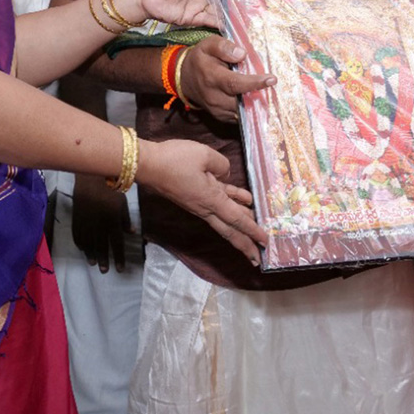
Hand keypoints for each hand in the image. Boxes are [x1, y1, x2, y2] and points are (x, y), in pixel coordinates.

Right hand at [71, 173, 131, 272]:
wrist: (91, 177)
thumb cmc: (111, 187)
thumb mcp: (123, 202)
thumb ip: (126, 219)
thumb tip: (132, 233)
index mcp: (112, 220)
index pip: (117, 243)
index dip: (119, 257)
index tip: (120, 269)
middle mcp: (98, 223)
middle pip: (101, 246)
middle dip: (104, 259)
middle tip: (105, 271)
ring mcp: (86, 221)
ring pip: (88, 243)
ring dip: (90, 254)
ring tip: (93, 264)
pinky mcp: (76, 217)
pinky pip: (77, 234)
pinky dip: (80, 244)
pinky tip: (83, 250)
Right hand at [137, 138, 267, 264]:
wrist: (147, 164)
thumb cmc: (175, 160)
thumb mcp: (204, 155)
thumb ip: (222, 166)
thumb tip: (225, 175)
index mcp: (211, 200)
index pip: (238, 220)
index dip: (253, 231)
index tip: (266, 242)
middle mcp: (206, 208)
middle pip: (230, 231)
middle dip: (245, 245)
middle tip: (258, 259)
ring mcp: (200, 204)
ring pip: (225, 219)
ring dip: (241, 228)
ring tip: (254, 235)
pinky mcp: (195, 197)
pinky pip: (218, 203)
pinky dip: (233, 203)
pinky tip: (245, 200)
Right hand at [177, 35, 274, 122]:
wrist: (185, 78)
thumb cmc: (200, 59)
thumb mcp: (207, 45)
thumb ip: (224, 47)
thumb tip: (242, 54)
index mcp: (211, 77)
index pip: (235, 83)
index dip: (254, 83)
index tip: (272, 79)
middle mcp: (214, 97)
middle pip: (242, 100)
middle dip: (260, 94)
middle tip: (273, 84)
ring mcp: (217, 110)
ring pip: (243, 111)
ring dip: (257, 102)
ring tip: (267, 90)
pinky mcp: (222, 117)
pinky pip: (240, 116)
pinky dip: (250, 108)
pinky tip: (257, 97)